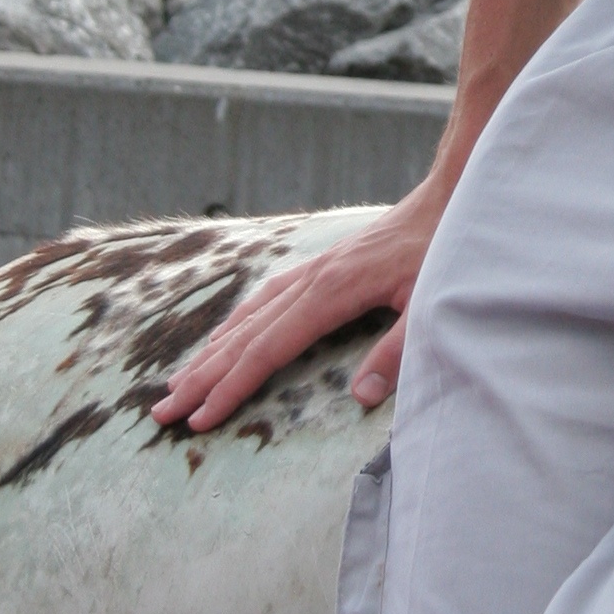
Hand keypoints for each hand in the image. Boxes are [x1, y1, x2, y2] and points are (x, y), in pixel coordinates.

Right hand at [152, 177, 449, 430]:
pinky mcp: (324, 266)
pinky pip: (267, 297)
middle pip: (245, 336)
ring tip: (179, 381)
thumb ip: (397, 352)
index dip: (231, 387)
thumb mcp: (430, 305)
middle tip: (163, 411)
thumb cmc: (444, 248)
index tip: (200, 419)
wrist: (451, 193)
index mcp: (331, 293)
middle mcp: (312, 280)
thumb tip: (359, 397)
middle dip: (203, 376)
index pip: (268, 350)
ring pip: (250, 316)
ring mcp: (315, 269)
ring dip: (213, 351)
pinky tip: (227, 334)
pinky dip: (239, 321)